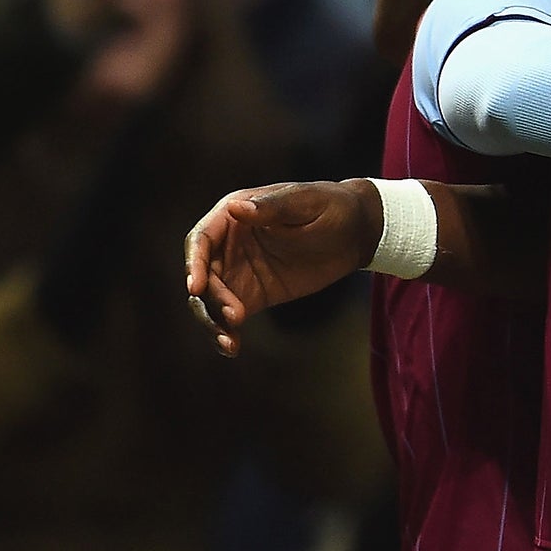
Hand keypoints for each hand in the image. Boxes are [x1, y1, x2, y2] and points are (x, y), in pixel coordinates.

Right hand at [183, 180, 381, 356]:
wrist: (356, 232)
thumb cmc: (331, 206)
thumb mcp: (305, 202)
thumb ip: (272, 207)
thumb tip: (236, 208)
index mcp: (232, 216)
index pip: (201, 240)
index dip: (194, 263)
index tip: (196, 287)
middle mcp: (227, 245)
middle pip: (202, 275)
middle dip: (210, 298)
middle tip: (233, 316)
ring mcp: (237, 273)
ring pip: (210, 300)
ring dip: (213, 321)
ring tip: (229, 342)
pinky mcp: (251, 296)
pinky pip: (229, 317)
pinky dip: (226, 332)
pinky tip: (232, 348)